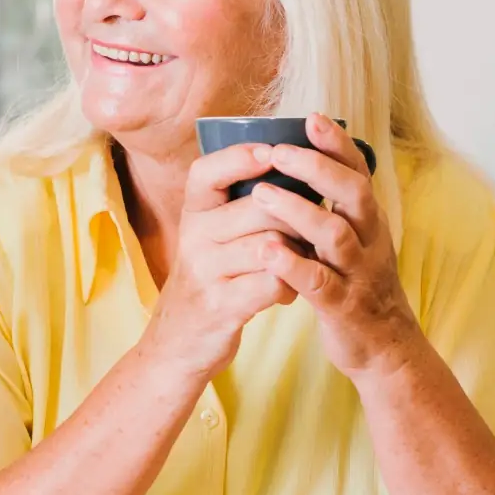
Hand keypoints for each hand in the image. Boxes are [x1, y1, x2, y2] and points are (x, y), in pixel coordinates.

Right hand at [143, 143, 299, 379]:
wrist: (178, 343)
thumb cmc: (211, 279)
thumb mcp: (210, 236)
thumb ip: (237, 204)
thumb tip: (293, 164)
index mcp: (192, 214)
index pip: (205, 173)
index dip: (237, 157)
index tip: (272, 150)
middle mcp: (193, 238)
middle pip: (257, 207)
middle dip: (296, 213)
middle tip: (315, 222)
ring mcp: (205, 273)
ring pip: (269, 244)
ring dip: (299, 251)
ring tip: (306, 259)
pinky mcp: (221, 305)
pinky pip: (272, 283)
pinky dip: (290, 286)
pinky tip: (290, 291)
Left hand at [248, 113, 423, 379]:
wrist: (385, 348)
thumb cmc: (357, 285)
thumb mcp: (353, 240)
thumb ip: (334, 207)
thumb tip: (304, 160)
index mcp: (368, 221)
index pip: (358, 171)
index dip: (338, 143)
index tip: (312, 117)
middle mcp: (369, 240)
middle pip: (353, 194)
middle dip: (318, 167)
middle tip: (280, 150)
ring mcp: (358, 274)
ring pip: (334, 235)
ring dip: (298, 211)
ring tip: (261, 193)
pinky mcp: (343, 307)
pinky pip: (318, 282)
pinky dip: (292, 265)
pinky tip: (267, 251)